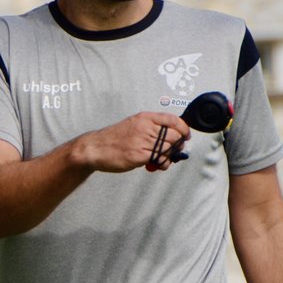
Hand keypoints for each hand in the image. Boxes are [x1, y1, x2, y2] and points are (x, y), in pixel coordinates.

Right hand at [73, 112, 189, 172]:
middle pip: (174, 136)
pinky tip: (156, 164)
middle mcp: (145, 127)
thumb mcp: (133, 124)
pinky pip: (160, 159)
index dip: (184, 128)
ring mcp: (142, 141)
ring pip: (168, 149)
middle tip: (174, 151)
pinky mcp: (139, 155)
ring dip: (170, 156)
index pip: (173, 120)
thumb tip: (173, 137)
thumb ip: (152, 128)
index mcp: (144, 118)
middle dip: (178, 145)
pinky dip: (162, 163)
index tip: (186, 135)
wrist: (96, 148)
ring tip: (162, 159)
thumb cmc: (115, 138)